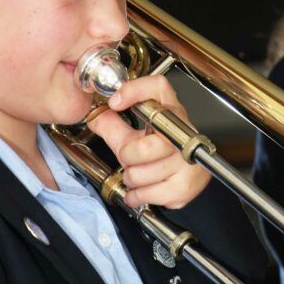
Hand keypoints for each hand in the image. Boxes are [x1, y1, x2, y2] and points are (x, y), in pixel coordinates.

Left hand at [87, 74, 210, 209]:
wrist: (188, 174)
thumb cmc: (161, 151)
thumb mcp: (134, 135)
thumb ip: (112, 124)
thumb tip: (94, 116)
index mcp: (172, 112)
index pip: (159, 88)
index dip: (135, 91)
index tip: (115, 102)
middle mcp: (185, 133)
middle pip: (145, 146)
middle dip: (128, 156)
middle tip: (130, 157)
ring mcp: (188, 161)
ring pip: (141, 174)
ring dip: (132, 178)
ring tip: (139, 173)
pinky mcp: (185, 186)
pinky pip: (146, 193)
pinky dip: (137, 194)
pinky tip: (143, 187)